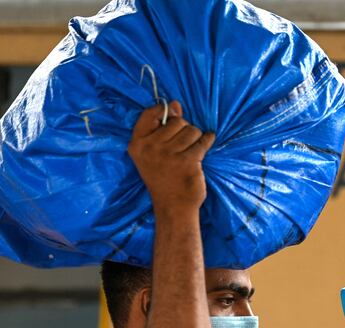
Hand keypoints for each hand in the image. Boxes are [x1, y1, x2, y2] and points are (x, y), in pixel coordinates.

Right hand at [128, 101, 215, 215]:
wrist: (173, 206)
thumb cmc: (163, 178)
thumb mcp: (153, 153)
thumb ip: (162, 128)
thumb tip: (175, 104)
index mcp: (137, 144)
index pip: (150, 114)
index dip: (164, 112)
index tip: (173, 117)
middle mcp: (150, 147)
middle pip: (177, 121)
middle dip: (184, 130)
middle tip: (182, 146)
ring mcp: (168, 154)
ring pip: (191, 130)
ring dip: (195, 138)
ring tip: (191, 151)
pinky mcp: (187, 160)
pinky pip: (202, 141)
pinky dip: (207, 141)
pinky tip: (206, 144)